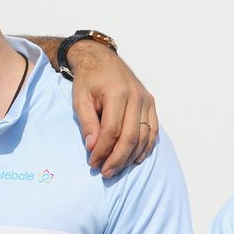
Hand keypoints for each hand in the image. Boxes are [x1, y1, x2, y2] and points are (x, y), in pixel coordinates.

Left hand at [68, 41, 156, 176]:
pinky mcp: (151, 104)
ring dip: (130, 156)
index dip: (103, 150)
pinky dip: (146, 147)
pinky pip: (153, 130)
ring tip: (116, 169)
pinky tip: (135, 159)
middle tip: (105, 172)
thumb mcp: (79, 99)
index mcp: (117, 93)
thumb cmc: (88, 80)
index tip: (92, 163)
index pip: (112, 130)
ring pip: (144, 136)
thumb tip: (93, 148)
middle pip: (131, 136)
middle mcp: (136, 97)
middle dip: (117, 158)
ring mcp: (147, 100)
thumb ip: (87, 123)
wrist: (102, 60)